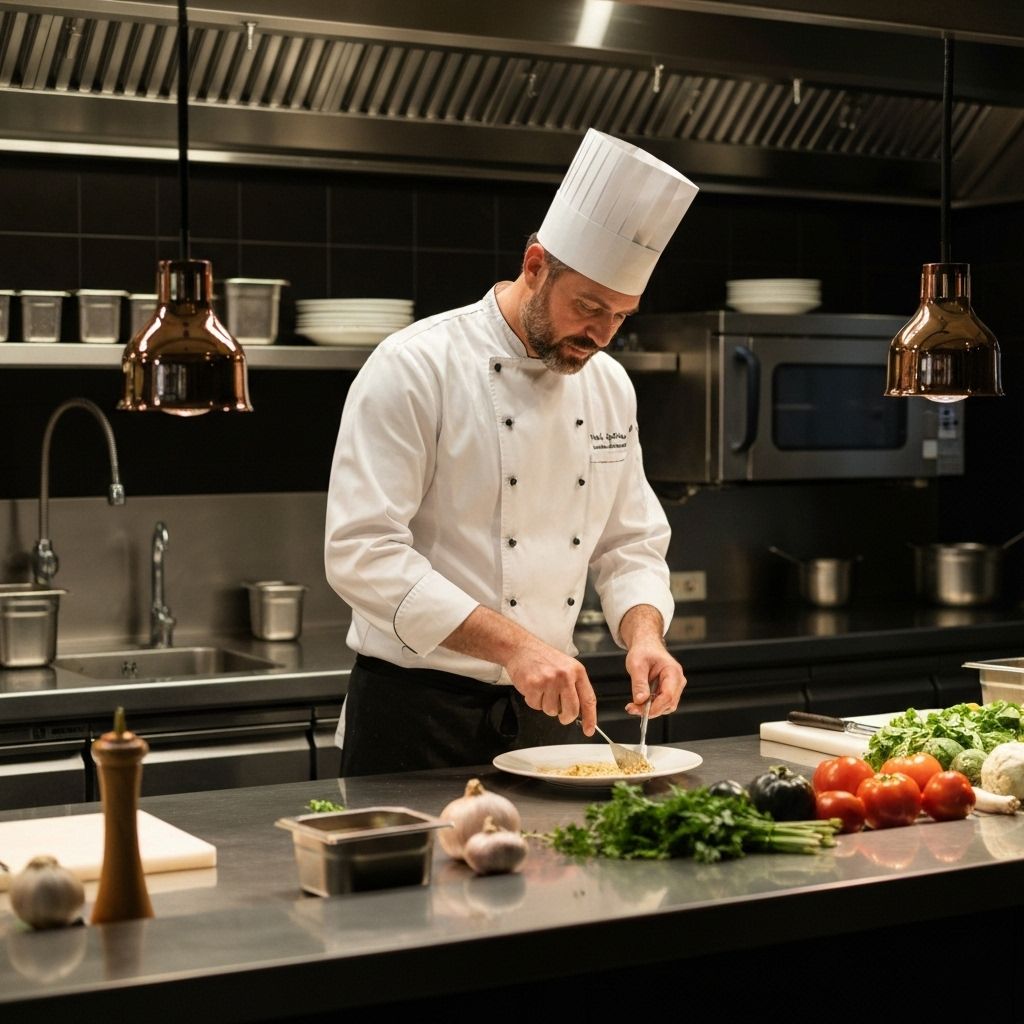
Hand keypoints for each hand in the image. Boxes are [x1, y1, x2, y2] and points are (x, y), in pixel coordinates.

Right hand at [441, 605, 597, 731]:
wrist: (521, 647)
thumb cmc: (543, 658)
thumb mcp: (566, 667)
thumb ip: (574, 686)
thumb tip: (579, 711)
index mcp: (577, 671)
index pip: (588, 699)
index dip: (590, 718)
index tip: (588, 730)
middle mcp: (565, 676)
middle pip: (571, 710)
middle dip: (565, 717)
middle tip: (560, 714)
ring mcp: (549, 680)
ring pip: (551, 710)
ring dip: (545, 705)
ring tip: (542, 689)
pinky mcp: (534, 685)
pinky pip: (536, 706)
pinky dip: (533, 701)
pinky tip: (532, 688)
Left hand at [623, 640, 685, 717]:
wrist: (646, 646)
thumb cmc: (643, 651)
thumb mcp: (636, 664)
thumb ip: (639, 683)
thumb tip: (640, 700)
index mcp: (673, 671)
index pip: (668, 695)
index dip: (655, 707)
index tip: (639, 710)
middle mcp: (677, 680)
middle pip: (668, 703)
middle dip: (650, 710)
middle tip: (631, 708)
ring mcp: (675, 687)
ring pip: (665, 706)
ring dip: (650, 709)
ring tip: (633, 705)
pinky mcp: (669, 691)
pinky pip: (662, 704)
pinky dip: (650, 706)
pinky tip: (639, 702)